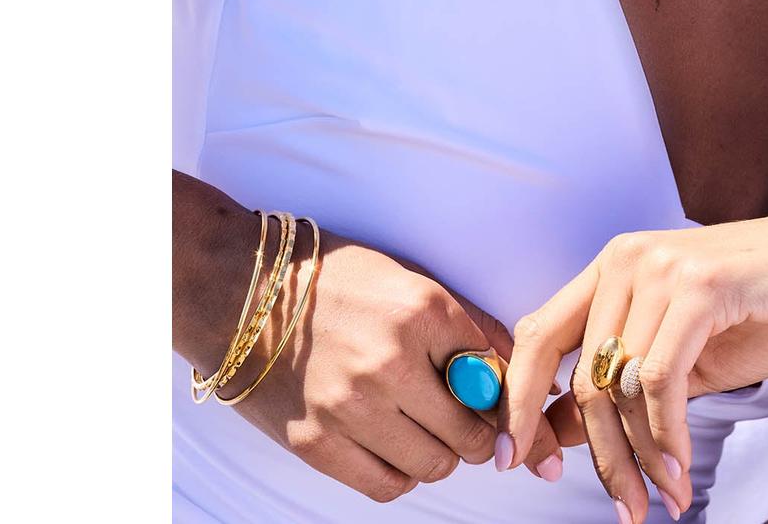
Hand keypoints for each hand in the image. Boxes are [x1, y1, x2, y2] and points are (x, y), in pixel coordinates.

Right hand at [199, 220, 565, 502]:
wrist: (247, 294)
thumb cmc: (339, 282)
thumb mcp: (412, 281)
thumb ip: (468, 326)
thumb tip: (520, 370)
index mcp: (421, 309)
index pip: (494, 376)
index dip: (502, 395)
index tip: (499, 402)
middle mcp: (390, 360)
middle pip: (468, 432)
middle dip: (477, 433)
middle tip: (466, 422)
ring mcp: (350, 407)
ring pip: (432, 466)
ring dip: (440, 455)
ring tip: (426, 430)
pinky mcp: (315, 443)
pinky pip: (385, 486)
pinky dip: (400, 474)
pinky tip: (393, 447)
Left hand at [497, 188, 767, 522]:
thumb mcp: (691, 349)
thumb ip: (632, 382)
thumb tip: (563, 431)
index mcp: (616, 265)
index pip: (538, 335)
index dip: (519, 403)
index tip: (518, 462)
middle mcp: (627, 257)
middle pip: (575, 373)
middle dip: (589, 452)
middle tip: (618, 506)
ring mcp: (662, 267)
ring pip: (618, 386)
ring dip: (636, 458)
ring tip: (661, 499)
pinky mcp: (701, 286)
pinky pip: (662, 382)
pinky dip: (667, 438)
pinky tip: (681, 470)